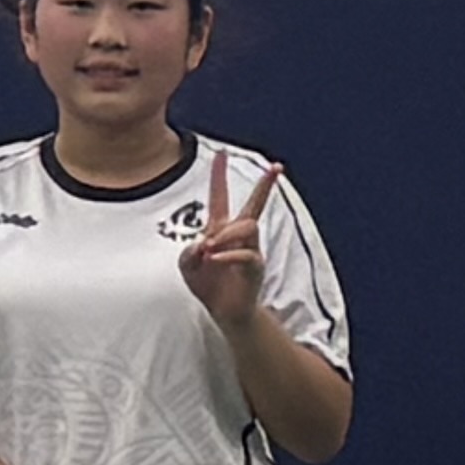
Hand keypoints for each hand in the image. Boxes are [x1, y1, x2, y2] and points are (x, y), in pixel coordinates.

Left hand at [179, 153, 268, 328]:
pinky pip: (246, 254)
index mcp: (220, 229)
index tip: (221, 153)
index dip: (219, 175)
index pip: (220, 197)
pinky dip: (227, 255)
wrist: (224, 311)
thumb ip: (188, 253)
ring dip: (226, 233)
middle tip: (277, 167)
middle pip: (254, 206)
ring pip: (247, 226)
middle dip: (265, 186)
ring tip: (209, 248)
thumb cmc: (207, 284)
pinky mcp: (256, 267)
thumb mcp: (187, 266)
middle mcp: (239, 236)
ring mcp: (250, 250)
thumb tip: (203, 245)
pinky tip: (213, 259)